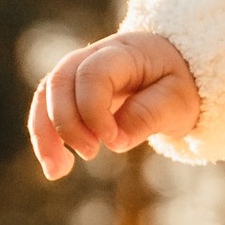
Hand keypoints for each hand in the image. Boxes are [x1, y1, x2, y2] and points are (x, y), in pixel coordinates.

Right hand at [29, 31, 199, 178]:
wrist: (175, 69)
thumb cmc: (178, 84)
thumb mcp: (177, 101)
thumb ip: (147, 116)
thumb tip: (114, 142)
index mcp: (124, 52)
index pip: (92, 74)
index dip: (94, 110)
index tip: (112, 141)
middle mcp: (93, 55)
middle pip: (60, 81)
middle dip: (67, 123)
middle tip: (91, 154)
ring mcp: (78, 69)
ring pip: (46, 94)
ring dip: (45, 134)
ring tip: (57, 172)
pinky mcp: (71, 90)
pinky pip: (47, 109)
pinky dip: (45, 138)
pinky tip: (56, 167)